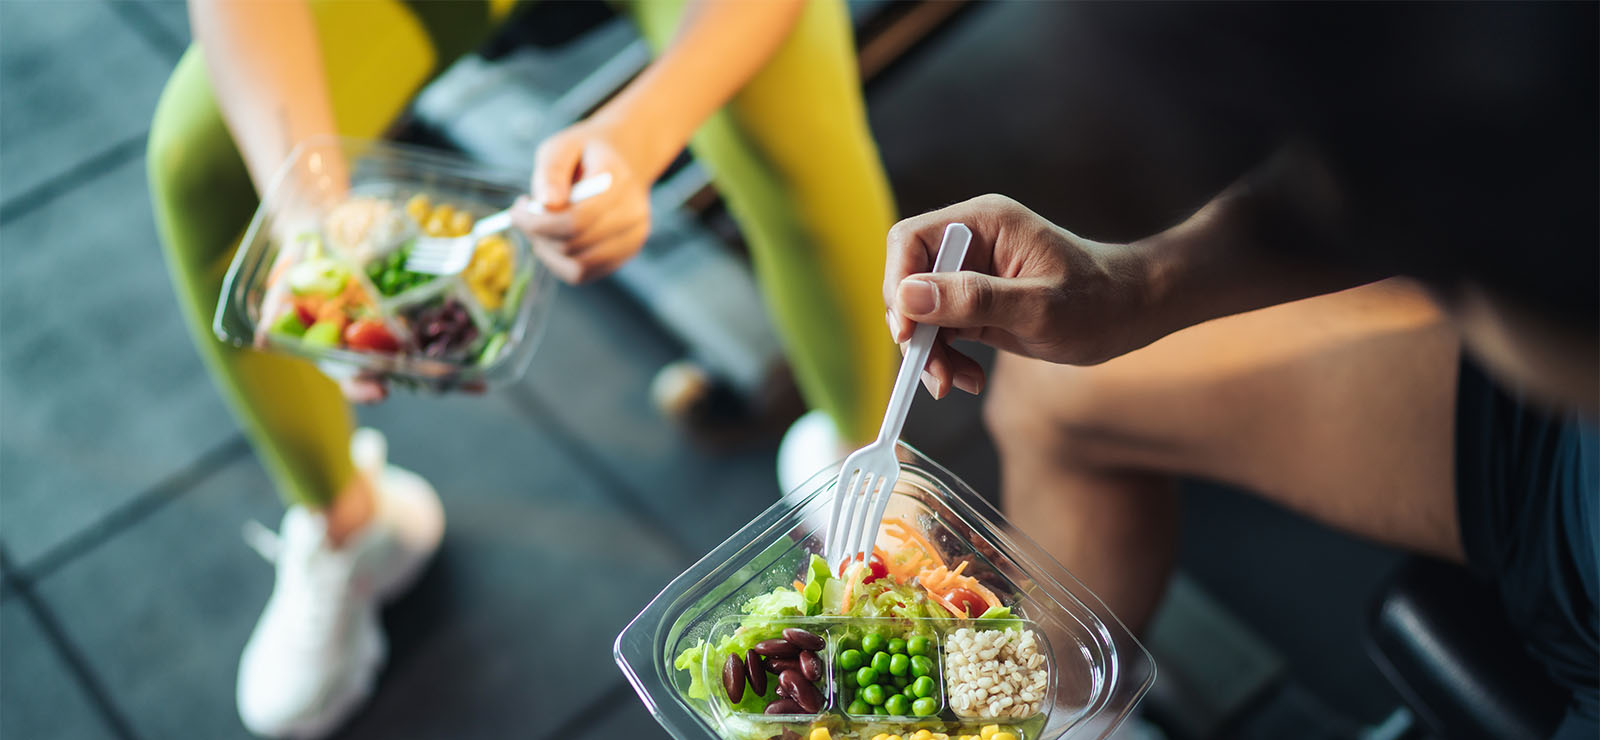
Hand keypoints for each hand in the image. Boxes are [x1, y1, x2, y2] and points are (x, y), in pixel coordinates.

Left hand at [513, 121, 651, 283]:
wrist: (623, 160)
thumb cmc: (586, 153)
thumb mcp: (562, 147)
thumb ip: (551, 172)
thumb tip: (546, 204)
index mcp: (619, 182)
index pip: (577, 220)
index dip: (538, 222)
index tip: (517, 210)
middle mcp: (633, 214)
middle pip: (574, 244)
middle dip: (538, 234)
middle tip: (523, 215)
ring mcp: (633, 238)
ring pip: (578, 266)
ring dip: (548, 250)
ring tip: (539, 227)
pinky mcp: (625, 254)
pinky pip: (584, 273)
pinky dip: (559, 262)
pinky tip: (553, 239)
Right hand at [883, 195, 1152, 397]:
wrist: (1133, 313)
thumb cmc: (1099, 302)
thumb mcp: (1038, 307)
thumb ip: (973, 299)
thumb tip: (908, 298)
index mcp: (983, 223)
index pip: (911, 242)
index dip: (899, 286)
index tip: (908, 334)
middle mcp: (971, 242)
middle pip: (909, 279)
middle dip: (915, 330)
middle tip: (932, 371)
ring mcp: (972, 273)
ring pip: (921, 312)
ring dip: (929, 352)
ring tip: (954, 383)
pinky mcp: (977, 302)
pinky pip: (941, 329)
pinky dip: (946, 358)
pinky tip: (968, 378)